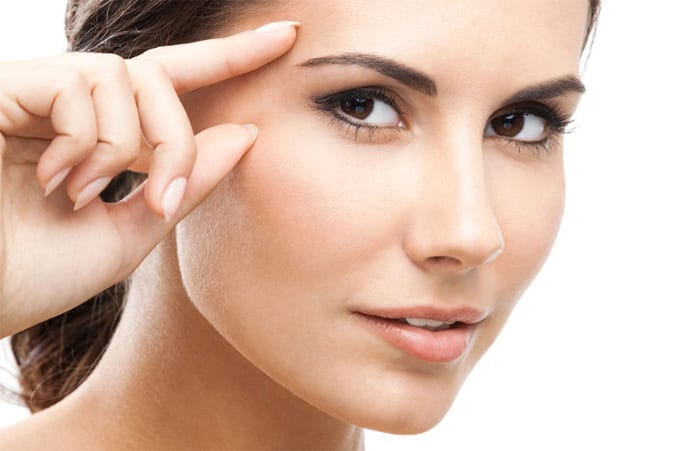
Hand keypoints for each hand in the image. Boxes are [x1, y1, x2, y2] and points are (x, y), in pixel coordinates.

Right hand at [0, 21, 298, 336]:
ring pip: (124, 78)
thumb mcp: (132, 231)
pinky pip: (80, 86)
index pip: (172, 80)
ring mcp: (35, 93)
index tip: (285, 38)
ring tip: (88, 195)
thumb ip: (186, 183)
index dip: (229, 57)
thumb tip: (247, 133)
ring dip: (129, 146)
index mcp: (100, 135)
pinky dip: (88, 140)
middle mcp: (69, 106)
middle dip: (176, 139)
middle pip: (156, 79)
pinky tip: (58, 179)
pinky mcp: (5, 88)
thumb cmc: (37, 274)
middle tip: (159, 196)